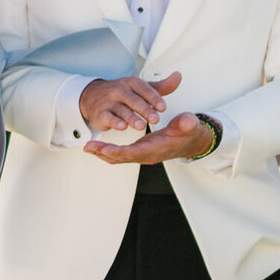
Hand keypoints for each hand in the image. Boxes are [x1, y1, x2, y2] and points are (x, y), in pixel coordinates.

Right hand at [80, 70, 177, 137]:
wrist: (91, 97)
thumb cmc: (121, 94)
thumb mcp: (141, 88)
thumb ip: (161, 86)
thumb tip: (178, 76)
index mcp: (132, 83)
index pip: (144, 89)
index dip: (154, 98)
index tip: (163, 107)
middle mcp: (119, 90)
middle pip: (134, 100)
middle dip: (145, 109)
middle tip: (155, 119)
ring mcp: (109, 102)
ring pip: (121, 110)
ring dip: (131, 118)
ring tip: (141, 126)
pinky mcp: (100, 113)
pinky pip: (107, 117)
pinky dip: (114, 122)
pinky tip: (122, 127)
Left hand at [86, 109, 219, 166]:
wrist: (193, 141)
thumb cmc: (189, 132)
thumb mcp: (190, 125)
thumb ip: (186, 123)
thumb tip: (187, 121)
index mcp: (156, 149)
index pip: (133, 153)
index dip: (116, 151)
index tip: (102, 148)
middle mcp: (147, 155)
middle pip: (121, 157)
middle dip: (103, 152)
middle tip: (87, 146)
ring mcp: (142, 154)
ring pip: (119, 157)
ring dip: (102, 152)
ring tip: (87, 146)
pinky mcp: (140, 151)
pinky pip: (121, 154)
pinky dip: (109, 151)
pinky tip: (98, 145)